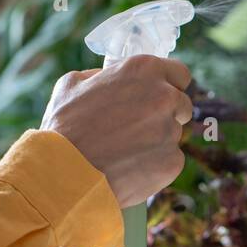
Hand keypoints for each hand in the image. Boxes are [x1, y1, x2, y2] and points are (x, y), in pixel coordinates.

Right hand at [41, 55, 192, 207]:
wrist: (64, 174)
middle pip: (182, 105)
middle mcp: (164, 97)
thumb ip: (101, 76)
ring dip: (156, 141)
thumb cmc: (64, 128)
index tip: (161, 96)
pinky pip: (170, 160)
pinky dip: (155, 164)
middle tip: (140, 128)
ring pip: (173, 135)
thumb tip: (110, 78)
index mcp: (144, 71)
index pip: (180, 74)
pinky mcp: (172, 162)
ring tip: (124, 151)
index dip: (171, 86)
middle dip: (167, 114)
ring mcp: (171, 131)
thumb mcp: (73, 85)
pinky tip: (130, 167)